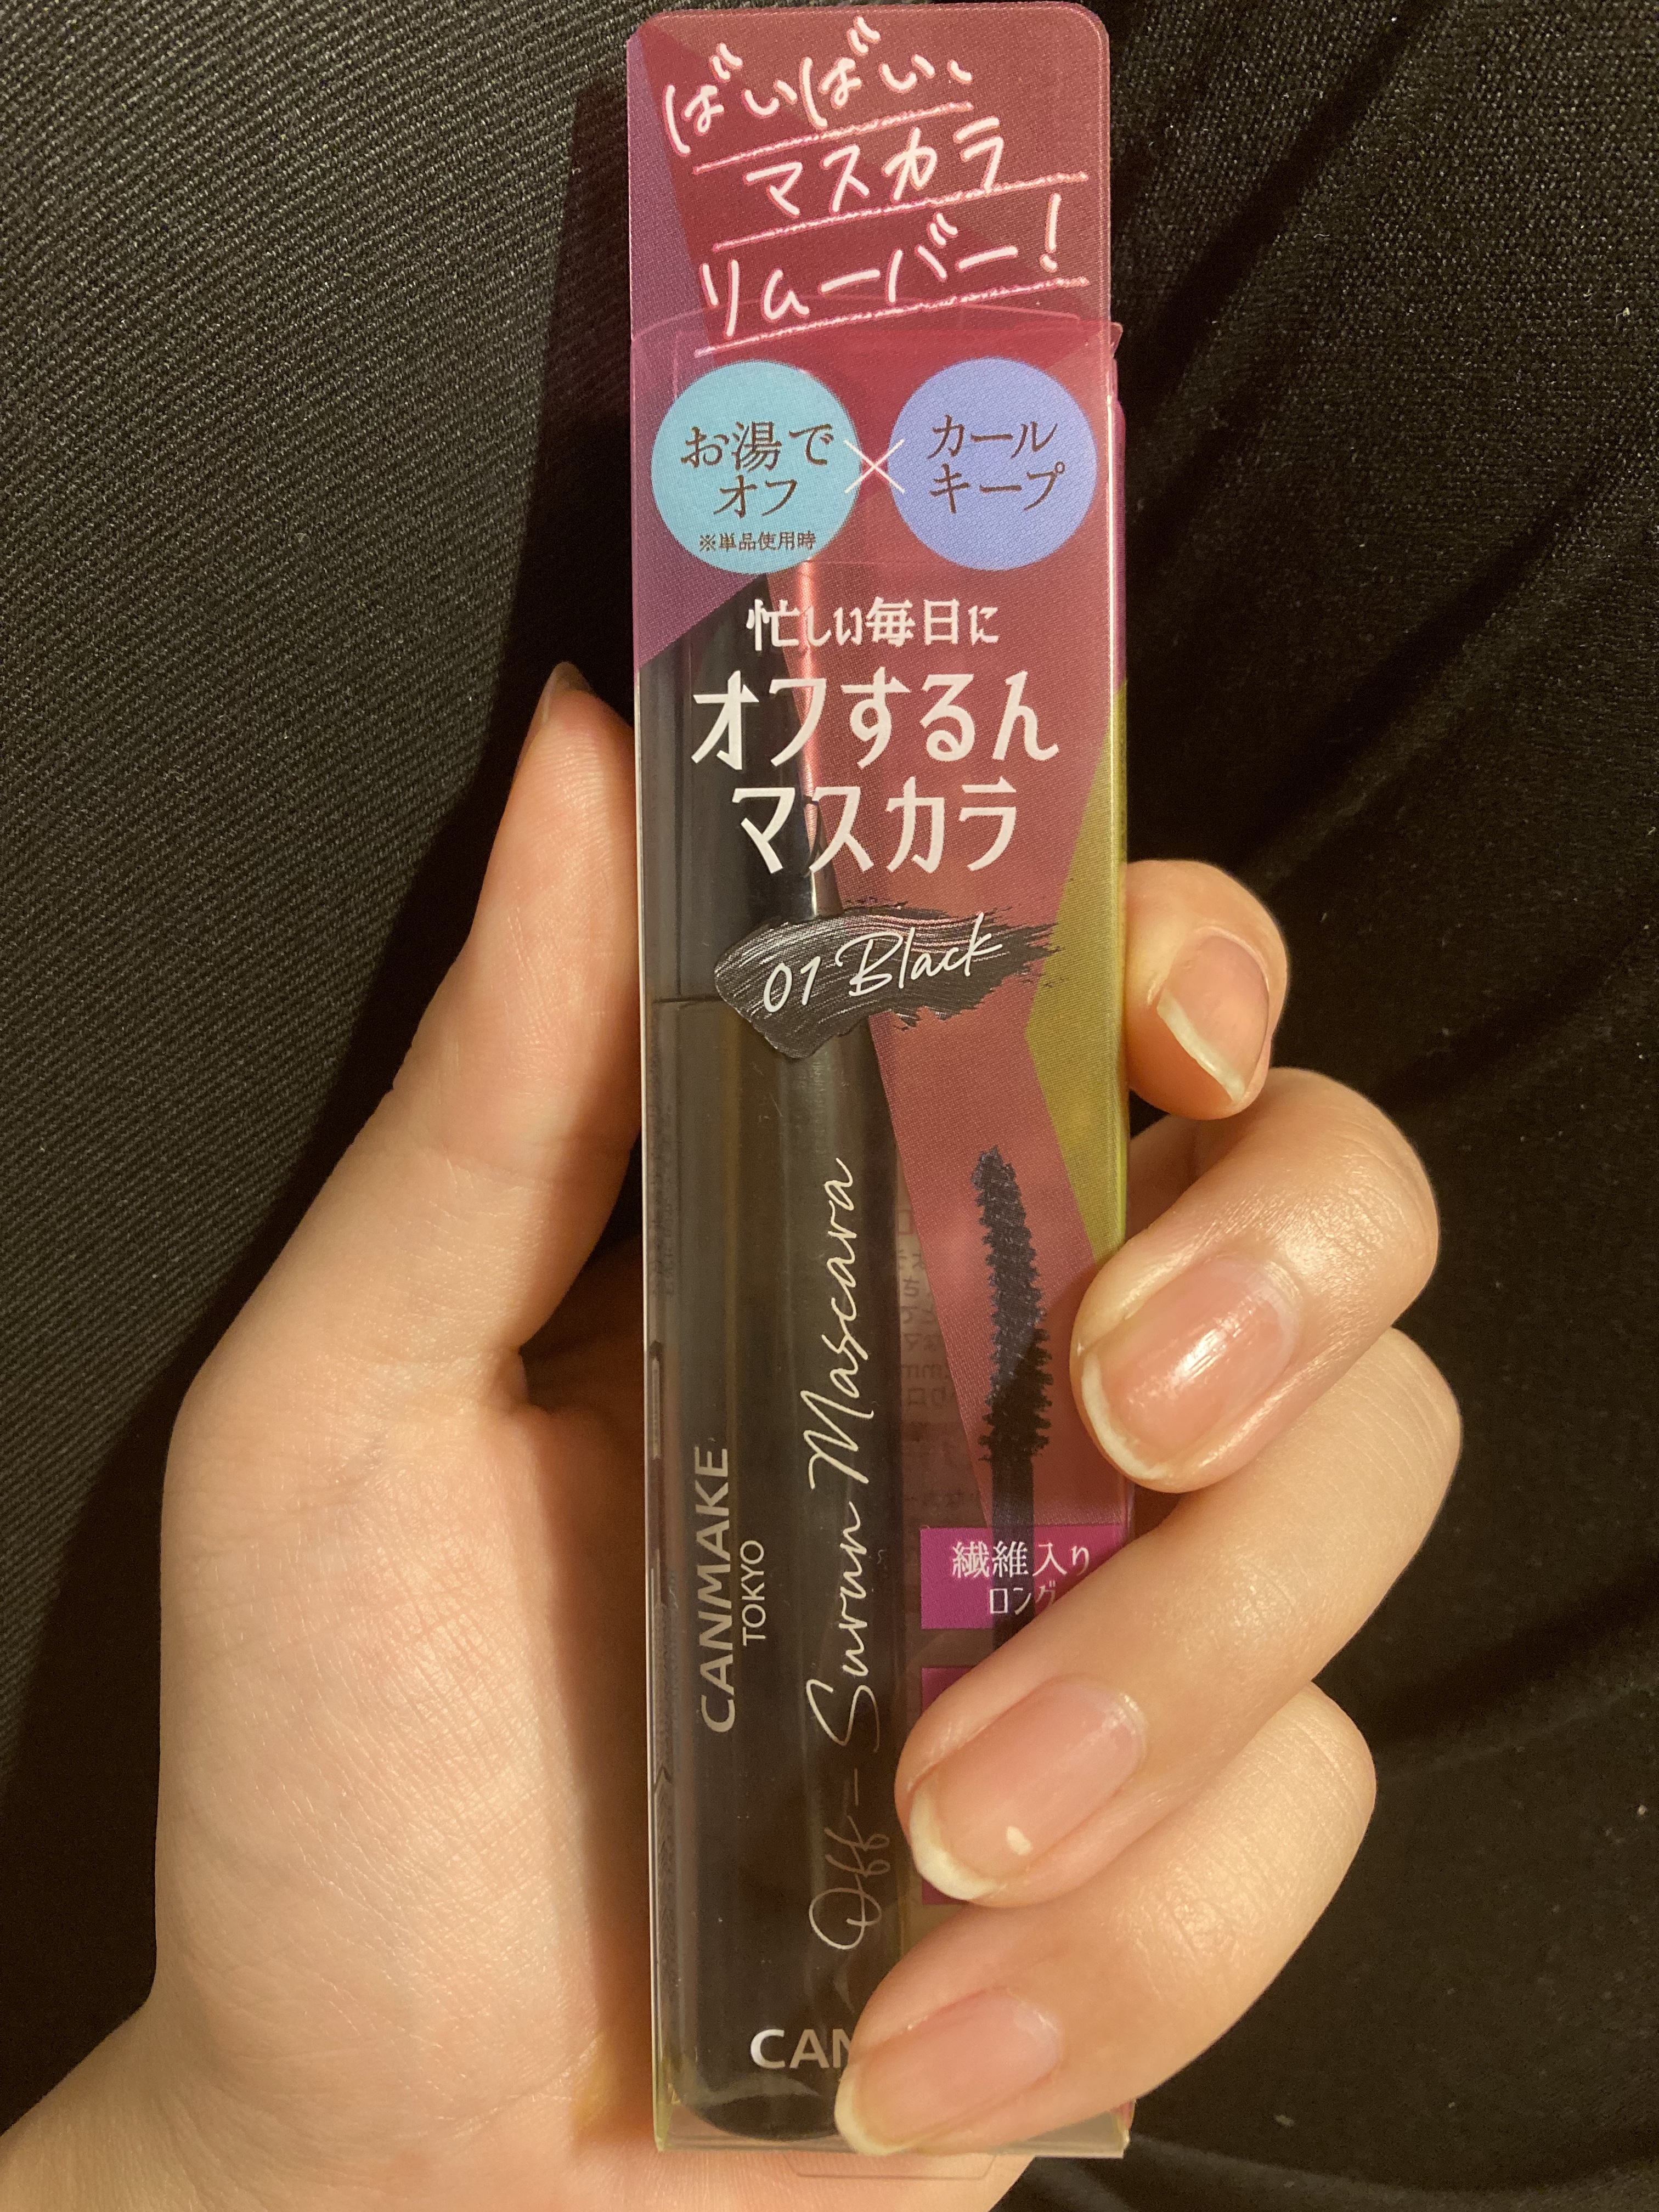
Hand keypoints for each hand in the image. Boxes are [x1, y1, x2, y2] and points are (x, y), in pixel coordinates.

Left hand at [0, 668, 1454, 2207]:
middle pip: (1335, 1208)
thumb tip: (585, 756)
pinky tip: (915, 2032)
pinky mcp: (1187, 1831)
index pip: (1111, 1008)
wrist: (411, 2154)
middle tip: (1119, 1408)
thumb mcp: (353, 1396)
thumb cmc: (350, 1767)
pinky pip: (1304, 1819)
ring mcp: (1123, 1601)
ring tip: (937, 1826)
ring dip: (1175, 1674)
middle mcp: (1025, 1383)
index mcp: (850, 1234)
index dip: (1195, 954)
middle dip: (1282, 1280)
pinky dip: (1135, 1939)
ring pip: (1367, 1498)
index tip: (1171, 1002)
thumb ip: (496, 1090)